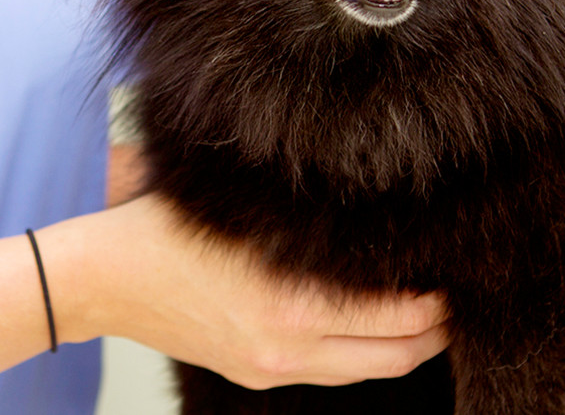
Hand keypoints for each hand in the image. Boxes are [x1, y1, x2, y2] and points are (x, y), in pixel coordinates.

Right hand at [41, 196, 449, 389]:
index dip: (440, 297)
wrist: (105, 279)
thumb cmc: (167, 229)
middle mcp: (290, 345)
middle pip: (399, 354)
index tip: (457, 268)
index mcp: (293, 303)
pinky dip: (364, 352)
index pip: (400, 314)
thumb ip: (305, 213)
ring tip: (429, 314)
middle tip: (458, 296)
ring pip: (371, 370)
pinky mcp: (259, 373)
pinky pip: (333, 372)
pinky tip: (373, 324)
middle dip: (438, 330)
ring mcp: (275, 366)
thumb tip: (372, 191)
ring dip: (407, 347)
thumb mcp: (245, 211)